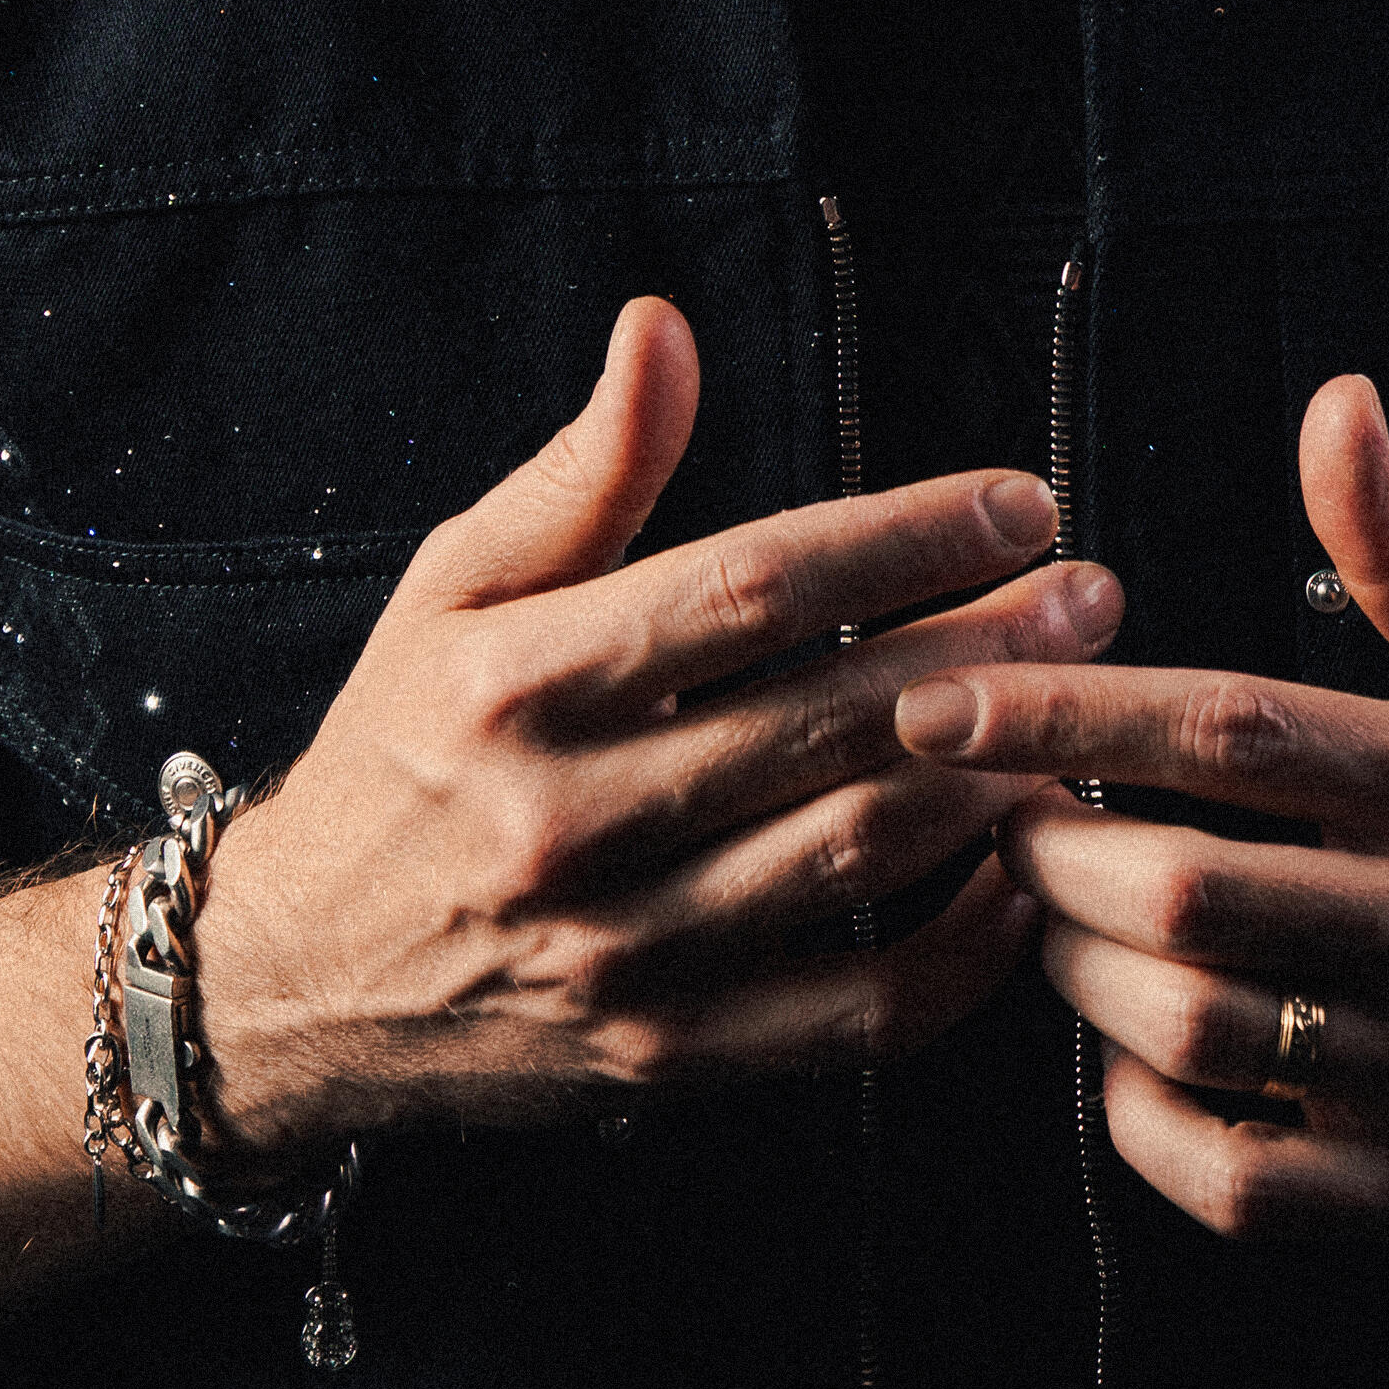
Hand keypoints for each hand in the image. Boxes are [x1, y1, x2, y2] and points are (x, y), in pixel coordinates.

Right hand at [192, 295, 1120, 1157]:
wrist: (294, 981)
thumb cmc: (403, 748)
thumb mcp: (457, 585)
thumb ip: (586, 469)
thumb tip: (664, 326)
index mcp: (516, 685)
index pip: (752, 587)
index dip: (904, 536)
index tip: (1019, 499)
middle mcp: (568, 821)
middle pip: (828, 719)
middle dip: (988, 647)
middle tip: (1094, 593)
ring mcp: (622, 955)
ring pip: (857, 857)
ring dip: (993, 778)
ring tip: (1084, 709)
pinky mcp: (666, 1062)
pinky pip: (857, 1014)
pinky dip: (963, 949)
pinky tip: (1020, 872)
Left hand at [890, 373, 1388, 1249]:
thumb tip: (1336, 403)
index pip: (1235, 730)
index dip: (1070, 714)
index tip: (948, 703)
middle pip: (1191, 892)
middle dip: (1053, 858)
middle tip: (1009, 827)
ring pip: (1201, 1031)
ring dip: (1082, 979)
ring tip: (1056, 929)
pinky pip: (1245, 1182)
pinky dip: (1147, 1125)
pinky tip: (1125, 1064)